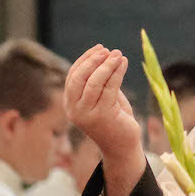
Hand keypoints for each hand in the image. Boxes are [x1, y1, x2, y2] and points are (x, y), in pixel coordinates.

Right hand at [65, 45, 142, 163]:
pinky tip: (123, 63)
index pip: (73, 76)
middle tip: (108, 50)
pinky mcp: (103, 116)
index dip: (85, 59)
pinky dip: (117, 73)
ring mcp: (87, 114)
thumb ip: (99, 82)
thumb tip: (104, 56)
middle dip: (93, 60)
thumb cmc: (115, 120)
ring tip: (118, 54)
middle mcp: (75, 110)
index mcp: (70, 104)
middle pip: (79, 77)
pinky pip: (110, 88)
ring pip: (94, 82)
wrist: (123, 147)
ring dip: (107, 65)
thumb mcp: (103, 99)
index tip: (99, 48)